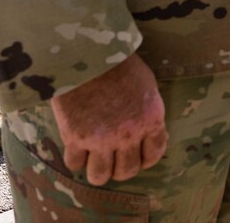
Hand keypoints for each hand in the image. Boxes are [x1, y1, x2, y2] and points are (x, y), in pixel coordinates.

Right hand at [52, 53, 166, 186]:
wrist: (87, 52)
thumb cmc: (119, 64)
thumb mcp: (146, 86)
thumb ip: (147, 112)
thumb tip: (148, 133)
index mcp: (151, 118)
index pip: (154, 154)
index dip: (145, 158)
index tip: (137, 154)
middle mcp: (128, 134)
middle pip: (127, 171)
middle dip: (121, 168)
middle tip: (113, 158)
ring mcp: (101, 138)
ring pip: (100, 176)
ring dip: (98, 170)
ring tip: (94, 159)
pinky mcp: (75, 137)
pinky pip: (75, 164)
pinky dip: (75, 158)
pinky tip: (76, 146)